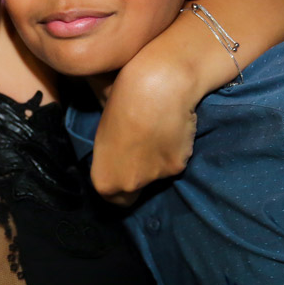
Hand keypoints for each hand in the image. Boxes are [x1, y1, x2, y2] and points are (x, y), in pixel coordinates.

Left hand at [90, 60, 198, 205]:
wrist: (156, 86)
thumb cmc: (121, 100)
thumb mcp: (105, 129)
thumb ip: (111, 152)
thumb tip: (116, 150)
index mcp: (105, 178)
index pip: (111, 198)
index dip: (117, 189)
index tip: (121, 171)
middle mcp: (129, 184)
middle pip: (134, 194)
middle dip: (138, 180)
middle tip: (140, 153)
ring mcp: (156, 176)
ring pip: (157, 176)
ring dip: (157, 160)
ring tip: (157, 133)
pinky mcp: (178, 164)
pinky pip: (175, 161)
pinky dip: (175, 150)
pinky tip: (172, 130)